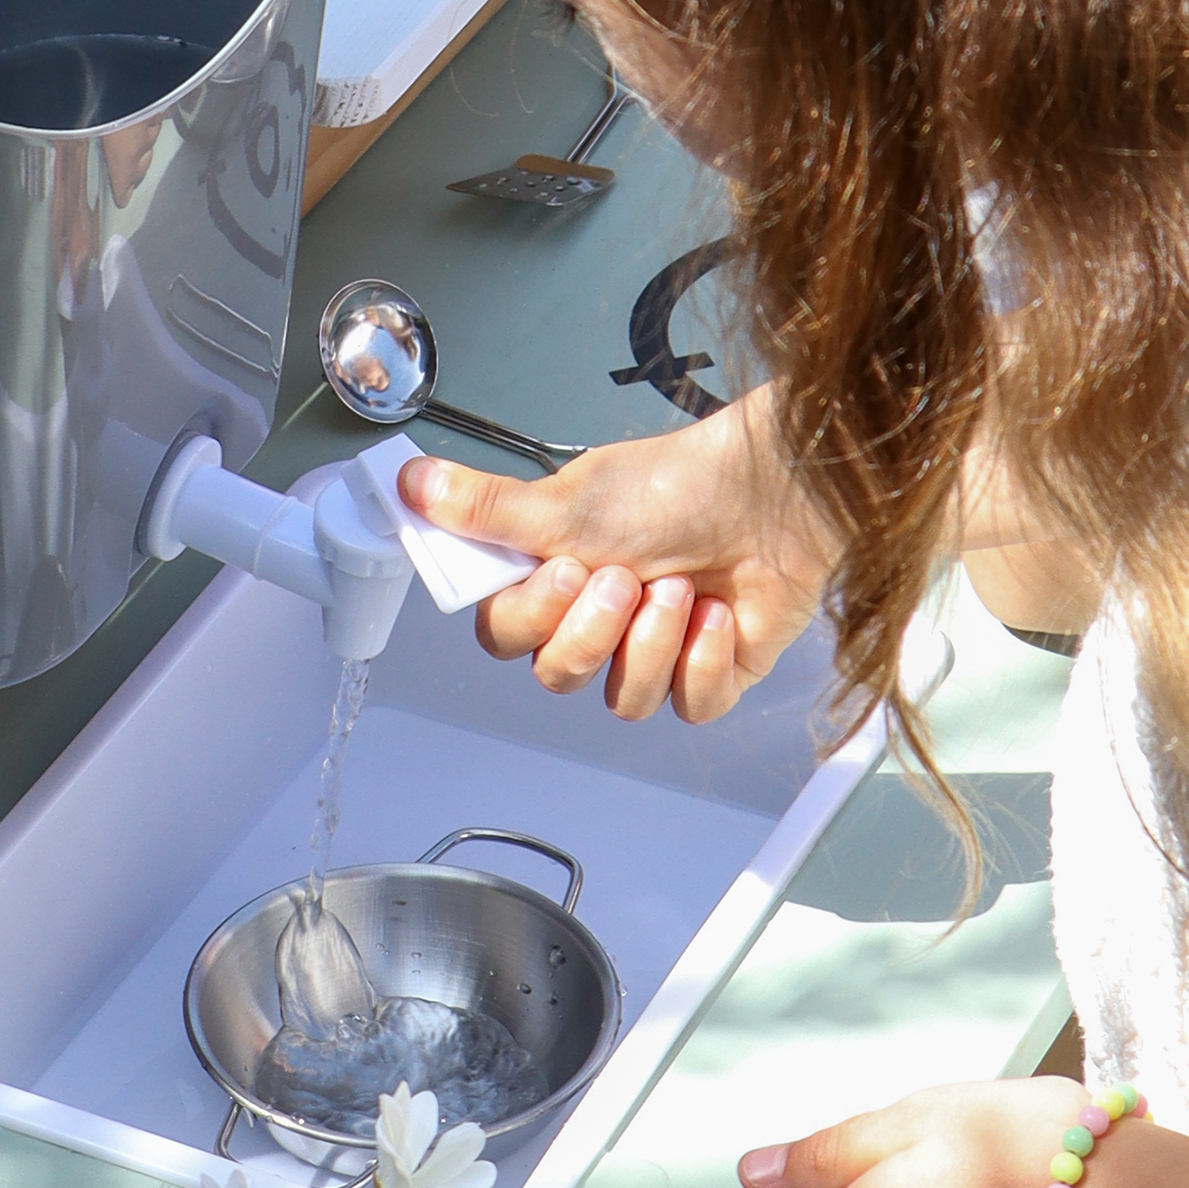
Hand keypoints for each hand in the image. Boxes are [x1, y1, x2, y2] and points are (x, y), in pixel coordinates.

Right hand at [397, 390, 838, 721]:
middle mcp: (601, 616)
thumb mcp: (569, 499)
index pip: (504, 634)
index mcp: (556, 574)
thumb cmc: (680, 486)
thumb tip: (411, 482)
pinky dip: (703, 657)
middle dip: (593, 628)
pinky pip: (686, 705)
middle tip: (626, 575)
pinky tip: (717, 613)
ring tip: (680, 587)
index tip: (560, 569)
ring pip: (621, 699)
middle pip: (557, 674)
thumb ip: (485, 509)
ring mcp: (656, 649)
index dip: (530, 616)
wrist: (777, 495)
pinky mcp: (712, 673)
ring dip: (651, 639)